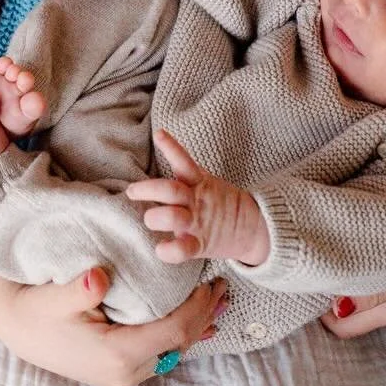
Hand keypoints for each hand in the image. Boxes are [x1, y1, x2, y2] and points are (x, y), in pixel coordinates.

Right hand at [0, 261, 227, 385]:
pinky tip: (196, 321)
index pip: (173, 332)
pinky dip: (181, 334)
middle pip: (180, 344)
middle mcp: (125, 372)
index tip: (210, 281)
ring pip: (174, 351)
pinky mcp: (121, 371)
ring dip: (197, 325)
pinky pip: (162, 353)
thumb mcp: (54, 296)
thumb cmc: (37, 311)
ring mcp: (124, 376)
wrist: (19, 332)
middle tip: (223, 286)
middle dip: (205, 315)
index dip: (197, 307)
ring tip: (217, 300)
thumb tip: (97, 277)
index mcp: (116, 354)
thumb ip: (79, 289)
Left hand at [126, 129, 269, 265]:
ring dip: (157, 216)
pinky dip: (170, 251)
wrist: (253, 228)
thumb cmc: (221, 204)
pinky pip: (184, 248)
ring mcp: (198, 222)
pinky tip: (160, 249)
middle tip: (131, 191)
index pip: (184, 161)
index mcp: (199, 183)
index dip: (171, 147)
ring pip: (173, 217)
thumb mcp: (208, 183)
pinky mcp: (201, 244)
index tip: (158, 134)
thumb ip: (187, 174)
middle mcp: (196, 201)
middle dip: (147, 189)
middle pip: (170, 190)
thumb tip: (160, 153)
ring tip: (148, 218)